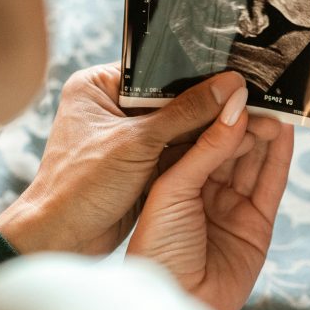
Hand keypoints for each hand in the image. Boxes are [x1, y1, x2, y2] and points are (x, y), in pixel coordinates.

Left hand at [0, 63, 250, 255]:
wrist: (60, 240)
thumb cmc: (80, 186)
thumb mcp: (138, 143)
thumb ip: (186, 112)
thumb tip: (231, 86)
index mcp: (98, 85)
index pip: (157, 69)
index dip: (195, 73)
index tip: (234, 73)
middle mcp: (112, 105)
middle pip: (171, 97)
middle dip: (206, 104)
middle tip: (249, 98)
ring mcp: (126, 136)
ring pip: (177, 126)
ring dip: (205, 130)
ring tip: (249, 120)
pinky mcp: (137, 163)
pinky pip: (174, 150)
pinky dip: (196, 152)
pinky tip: (230, 147)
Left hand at [127, 102, 294, 309]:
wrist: (173, 304)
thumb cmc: (155, 247)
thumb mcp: (172, 187)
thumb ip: (204, 146)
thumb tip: (235, 105)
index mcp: (168, 175)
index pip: (193, 129)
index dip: (212, 106)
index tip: (231, 80)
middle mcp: (197, 187)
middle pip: (225, 141)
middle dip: (242, 116)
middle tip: (261, 90)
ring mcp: (226, 205)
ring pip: (249, 158)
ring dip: (262, 132)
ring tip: (276, 105)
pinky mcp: (254, 224)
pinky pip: (269, 183)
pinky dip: (278, 158)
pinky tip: (284, 133)